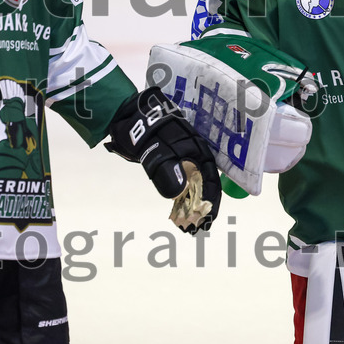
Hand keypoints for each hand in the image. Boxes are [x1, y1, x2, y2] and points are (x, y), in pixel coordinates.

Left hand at [105, 88, 220, 233]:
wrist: (132, 115)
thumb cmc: (147, 130)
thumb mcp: (155, 149)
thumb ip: (166, 169)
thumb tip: (177, 192)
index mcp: (197, 150)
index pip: (210, 179)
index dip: (210, 201)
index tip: (206, 220)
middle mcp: (196, 154)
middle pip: (205, 184)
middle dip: (202, 207)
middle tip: (196, 228)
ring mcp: (186, 157)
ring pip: (194, 184)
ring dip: (192, 204)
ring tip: (186, 223)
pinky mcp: (174, 160)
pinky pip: (183, 181)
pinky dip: (181, 196)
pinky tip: (177, 208)